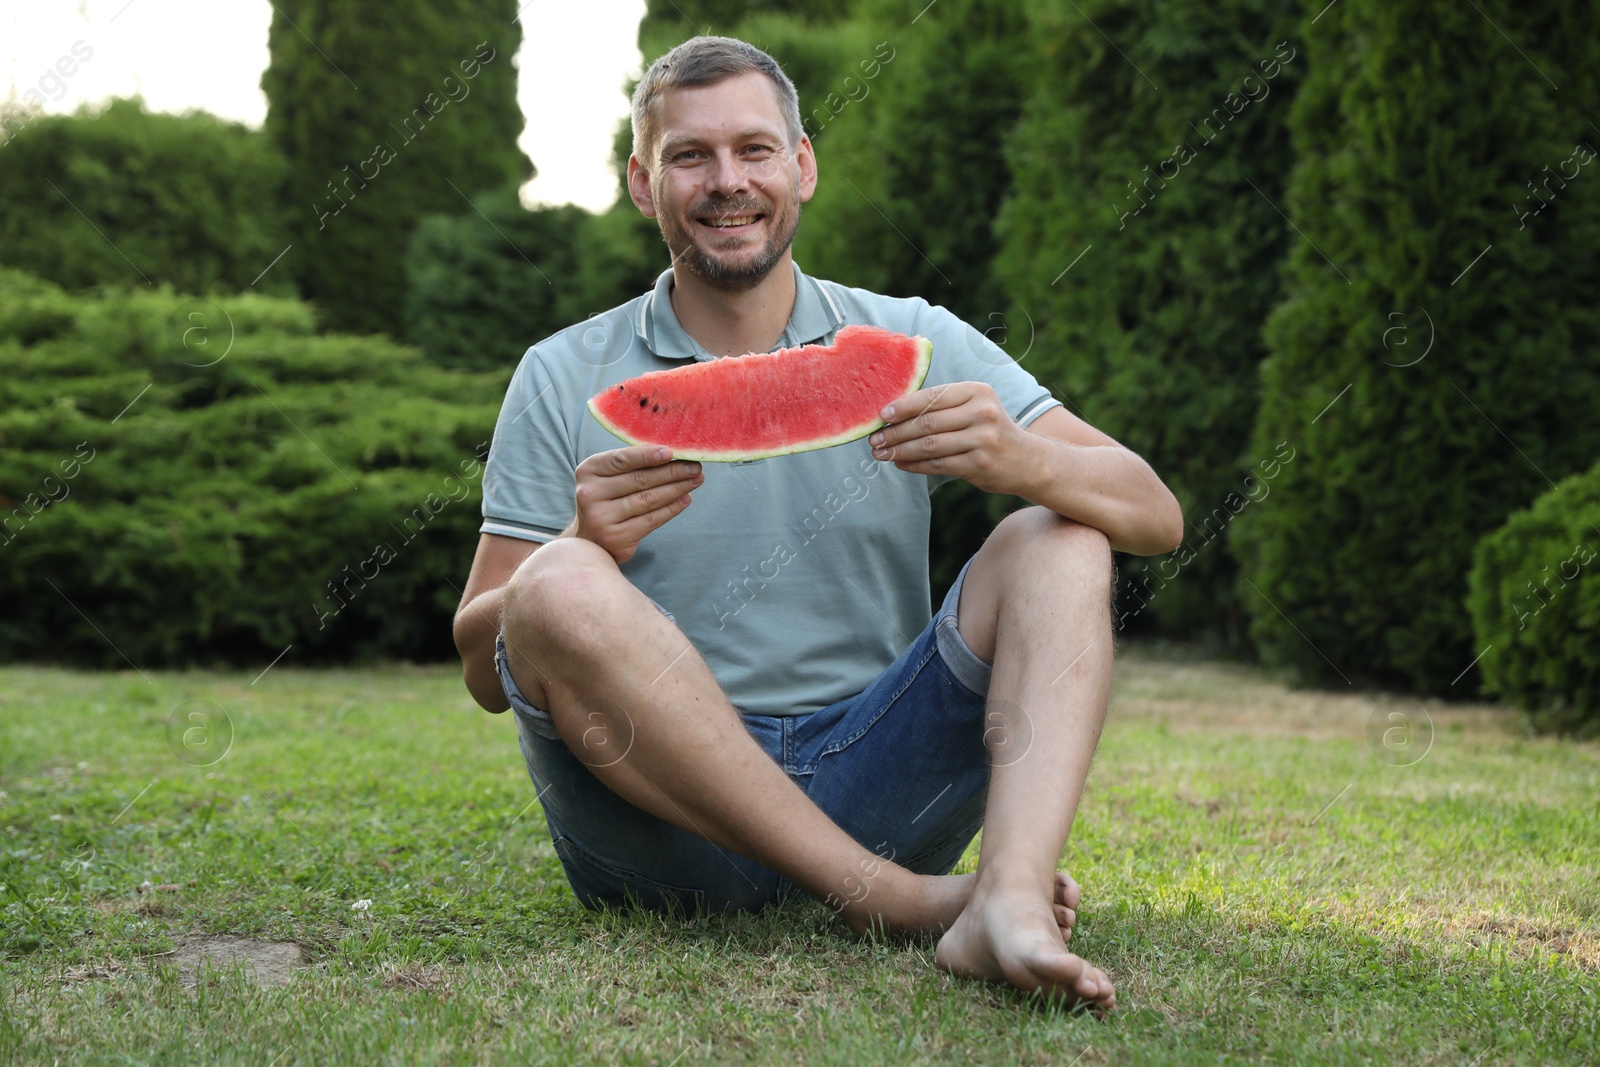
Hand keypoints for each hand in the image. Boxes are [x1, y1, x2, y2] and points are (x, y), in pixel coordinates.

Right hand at [572, 446, 701, 563]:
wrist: (590, 540)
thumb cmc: (606, 500)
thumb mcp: (607, 478)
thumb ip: (630, 465)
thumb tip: (670, 452)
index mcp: (588, 471)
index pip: (621, 459)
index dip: (647, 455)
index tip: (671, 452)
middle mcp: (589, 494)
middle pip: (639, 480)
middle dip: (671, 472)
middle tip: (695, 467)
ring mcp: (601, 517)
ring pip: (648, 499)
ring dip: (676, 489)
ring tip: (696, 481)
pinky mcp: (616, 537)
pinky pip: (651, 520)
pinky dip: (671, 508)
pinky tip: (685, 499)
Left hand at [868, 382, 1033, 494]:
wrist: (1027, 460)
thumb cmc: (990, 430)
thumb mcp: (975, 407)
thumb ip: (943, 406)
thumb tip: (895, 413)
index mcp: (977, 391)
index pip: (932, 397)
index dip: (903, 406)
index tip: (881, 414)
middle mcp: (982, 413)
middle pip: (927, 423)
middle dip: (896, 432)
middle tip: (874, 439)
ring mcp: (982, 440)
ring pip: (929, 445)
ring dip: (900, 451)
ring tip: (881, 453)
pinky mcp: (979, 464)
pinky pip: (938, 465)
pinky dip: (915, 465)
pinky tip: (900, 463)